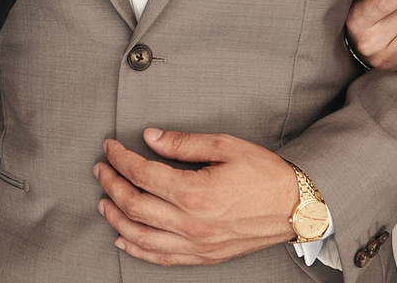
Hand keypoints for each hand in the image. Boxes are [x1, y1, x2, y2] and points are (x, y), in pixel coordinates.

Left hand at [94, 129, 298, 265]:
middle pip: (134, 206)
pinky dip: (138, 249)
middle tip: (101, 169)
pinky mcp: (204, 256)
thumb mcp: (225, 145)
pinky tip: (124, 239)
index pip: (142, 175)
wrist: (295, 207)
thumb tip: (150, 138)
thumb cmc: (264, 174)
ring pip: (141, 236)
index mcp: (195, 192)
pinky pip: (162, 258)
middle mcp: (191, 223)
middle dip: (111, 185)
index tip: (111, 148)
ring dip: (116, 218)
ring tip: (104, 201)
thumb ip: (182, 143)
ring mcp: (197, 244)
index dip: (120, 159)